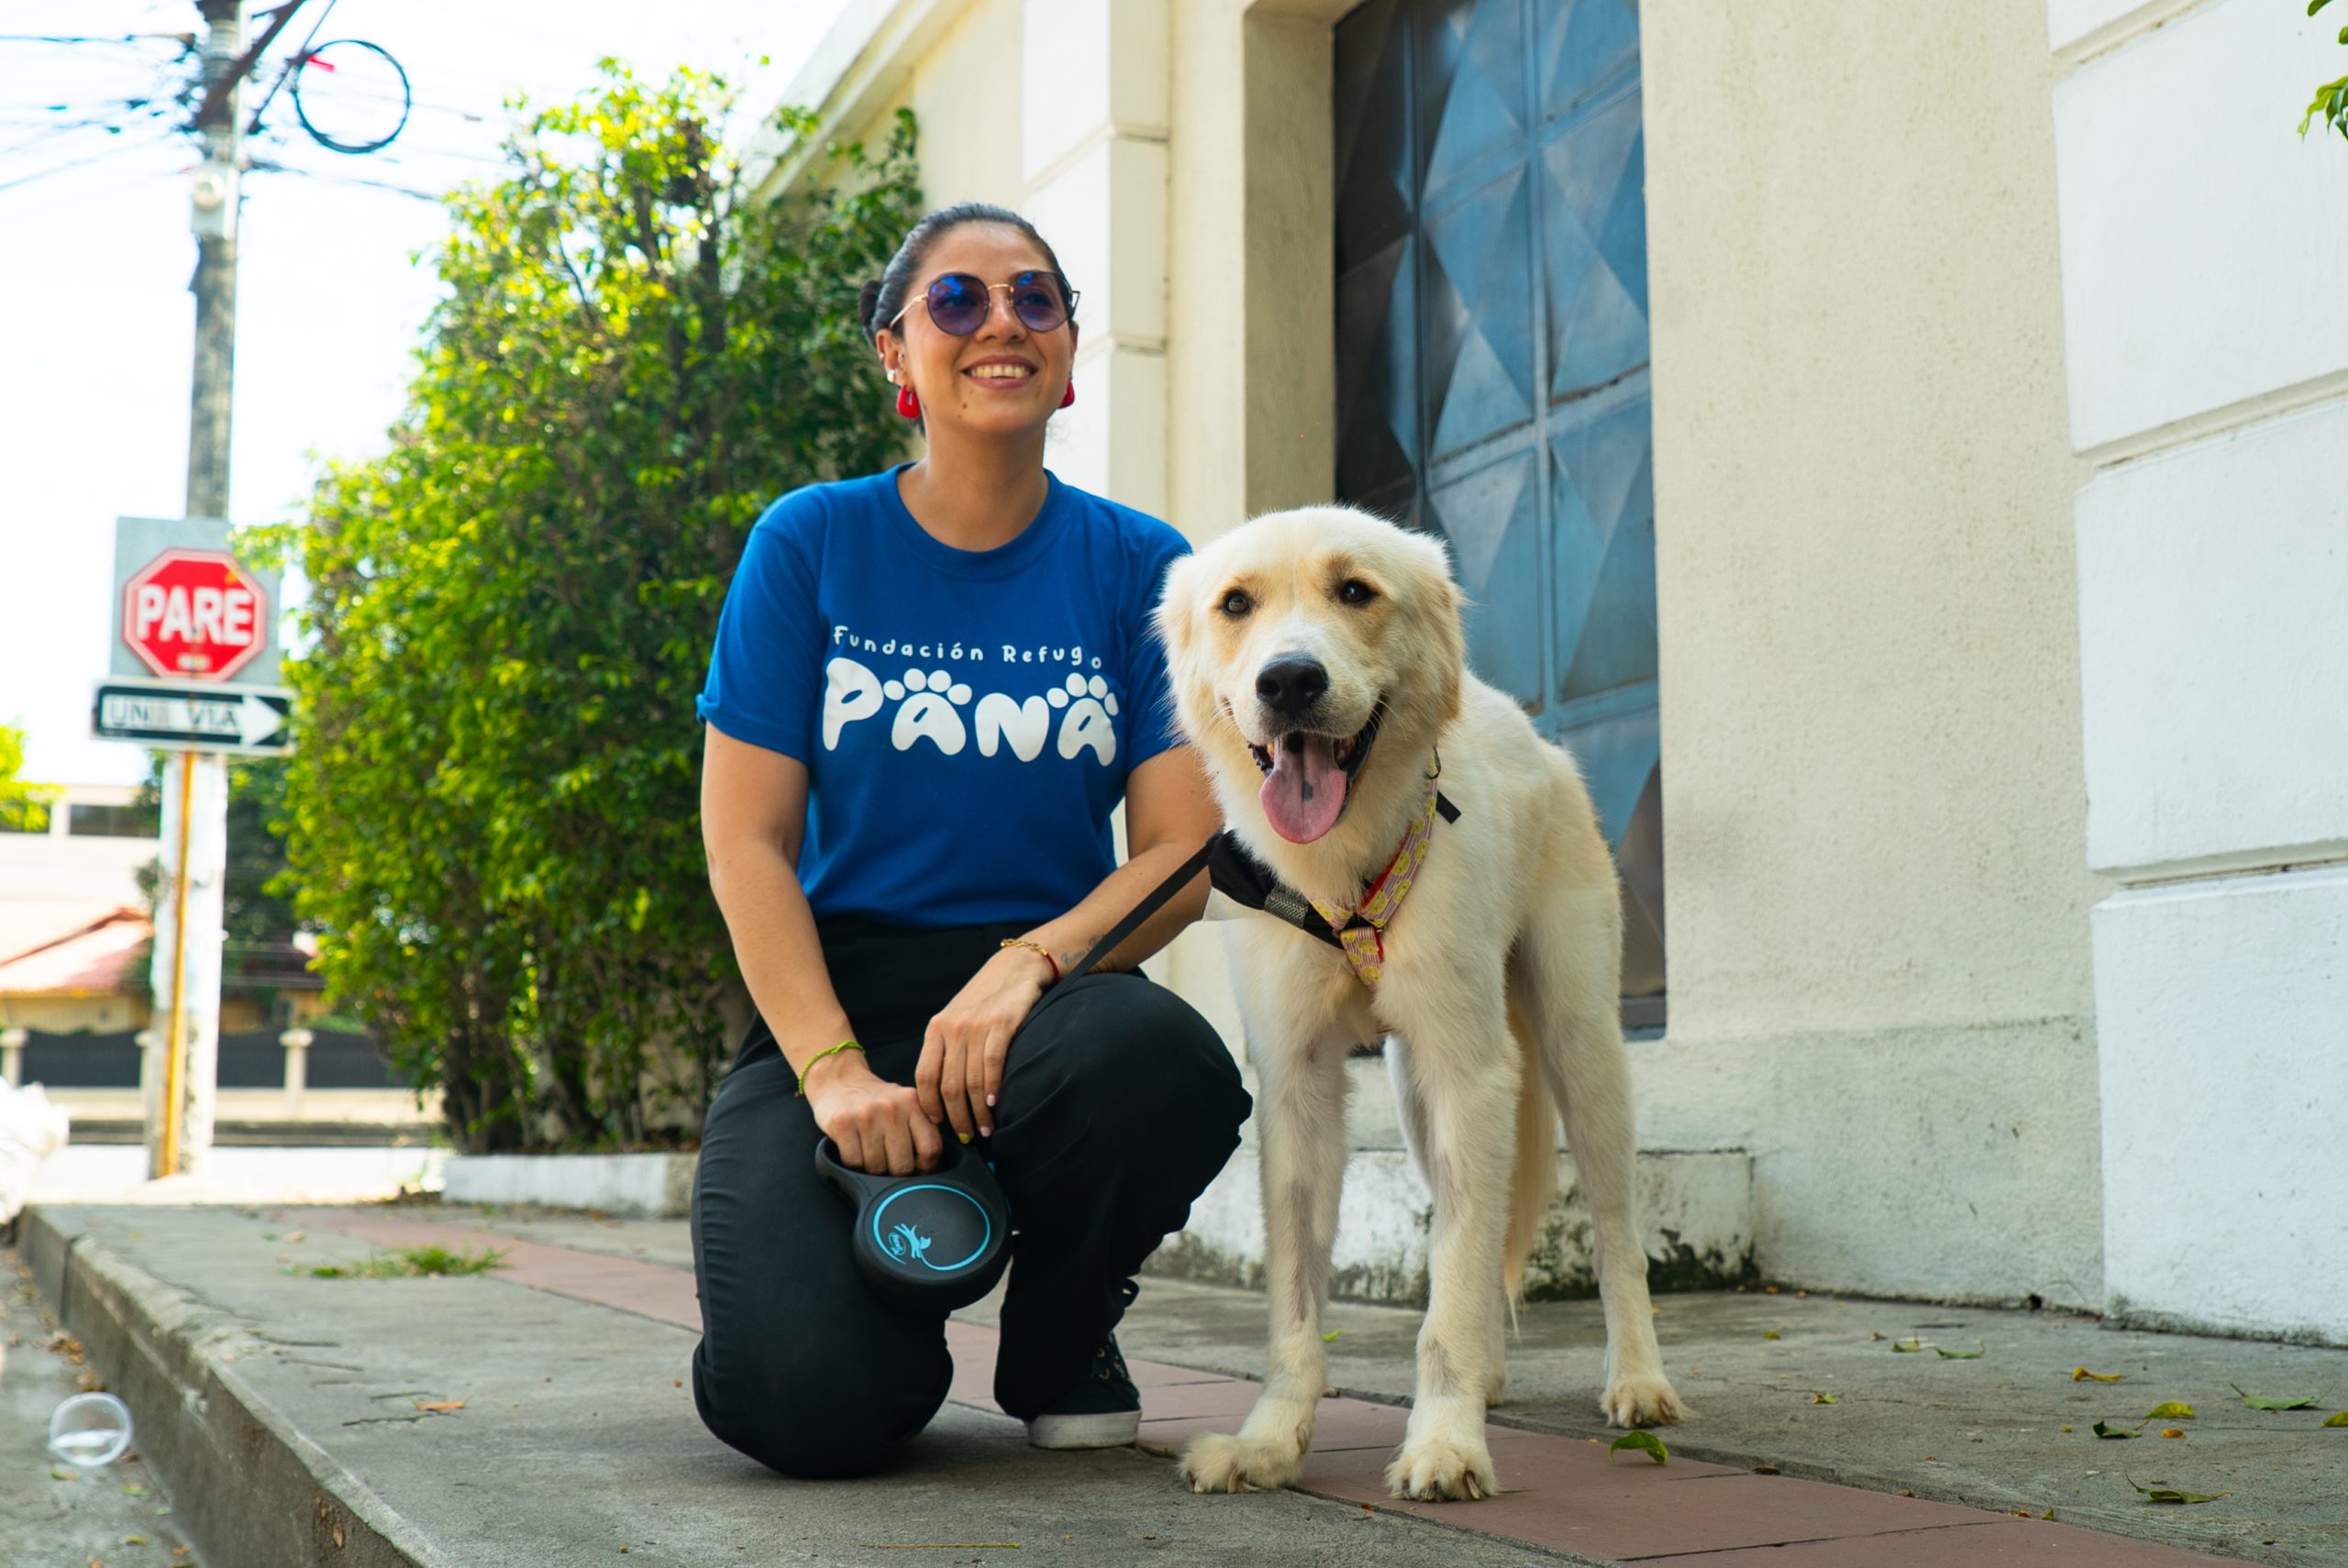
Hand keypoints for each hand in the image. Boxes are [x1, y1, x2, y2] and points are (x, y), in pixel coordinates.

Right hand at [805, 1052, 942, 1174]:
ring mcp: (866, 1115)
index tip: (915, 1167)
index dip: (924, 1167)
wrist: (838, 1080)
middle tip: (887, 1163)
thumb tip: (927, 1167)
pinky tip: (854, 1149)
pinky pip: (854, 1163)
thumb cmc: (874, 1101)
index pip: (930, 1148)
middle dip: (894, 1172)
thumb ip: (920, 1127)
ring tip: (869, 1153)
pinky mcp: (842, 1123)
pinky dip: (853, 1164)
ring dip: (872, 1169)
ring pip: (877, 1167)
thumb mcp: (904, 1104)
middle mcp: (891, 1108)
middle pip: (902, 1165)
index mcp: (912, 1103)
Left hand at [916, 945, 1051, 1142]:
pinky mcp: (1001, 1024)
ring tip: (986, 1130)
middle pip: (947, 1086)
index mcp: (936, 1029)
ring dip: (978, 1112)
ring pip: (970, 1081)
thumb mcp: (955, 1019)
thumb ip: (947, 1049)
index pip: (924, 1077)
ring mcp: (976, 1027)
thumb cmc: (985, 999)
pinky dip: (993, 1089)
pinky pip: (992, 1065)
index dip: (930, 1107)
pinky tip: (996, 1105)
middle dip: (956, 1118)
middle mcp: (952, 1029)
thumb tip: (942, 1093)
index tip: (940, 1126)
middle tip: (966, 1137)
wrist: (1014, 968)